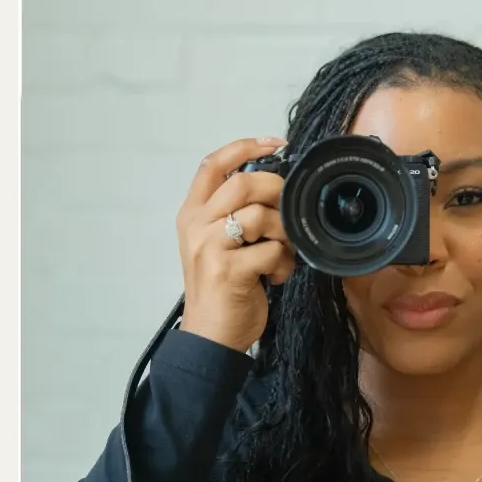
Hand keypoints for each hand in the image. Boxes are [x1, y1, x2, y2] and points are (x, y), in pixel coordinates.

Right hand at [176, 137, 295, 353]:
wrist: (210, 337)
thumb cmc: (222, 289)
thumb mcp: (219, 245)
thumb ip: (236, 214)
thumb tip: (278, 188)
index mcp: (192, 214)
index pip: (213, 164)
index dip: (245, 147)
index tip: (277, 144)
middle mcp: (196, 226)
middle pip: (243, 184)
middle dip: (277, 194)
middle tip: (289, 213)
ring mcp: (209, 248)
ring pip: (260, 216)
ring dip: (283, 235)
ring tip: (282, 256)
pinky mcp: (227, 271)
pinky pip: (270, 251)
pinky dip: (283, 263)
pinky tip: (278, 277)